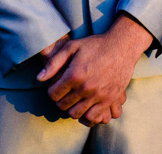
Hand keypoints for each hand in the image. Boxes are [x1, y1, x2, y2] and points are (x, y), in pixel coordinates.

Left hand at [37, 15, 152, 125]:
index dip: (51, 91)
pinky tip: (86, 105)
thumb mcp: (72, 47)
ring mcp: (98, 95)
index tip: (56, 86)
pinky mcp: (109, 99)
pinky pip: (94, 117)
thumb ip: (53, 63)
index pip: (53, 94)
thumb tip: (39, 78)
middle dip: (60, 100)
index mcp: (74, 74)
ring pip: (76, 114)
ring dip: (72, 109)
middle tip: (64, 93)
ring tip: (74, 100)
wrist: (121, 47)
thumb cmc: (95, 45)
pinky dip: (87, 115)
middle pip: (63, 105)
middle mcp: (86, 87)